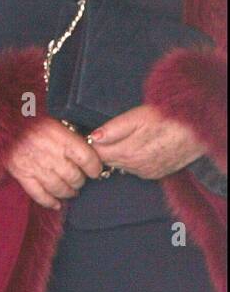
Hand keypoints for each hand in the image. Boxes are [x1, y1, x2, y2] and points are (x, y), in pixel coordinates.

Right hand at [7, 118, 103, 208]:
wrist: (0, 122)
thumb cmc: (28, 118)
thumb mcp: (53, 119)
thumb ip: (69, 133)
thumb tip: (87, 145)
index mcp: (62, 138)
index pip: (88, 159)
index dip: (95, 168)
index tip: (94, 170)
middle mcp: (51, 154)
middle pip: (75, 177)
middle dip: (80, 180)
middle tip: (79, 179)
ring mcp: (36, 167)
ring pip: (60, 188)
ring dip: (68, 192)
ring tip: (70, 191)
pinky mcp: (22, 175)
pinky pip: (39, 194)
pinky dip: (49, 201)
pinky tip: (56, 204)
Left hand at [89, 104, 204, 179]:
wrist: (199, 130)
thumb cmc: (169, 118)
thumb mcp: (137, 116)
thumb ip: (113, 129)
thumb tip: (93, 137)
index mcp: (128, 153)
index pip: (98, 154)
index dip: (92, 144)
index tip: (92, 135)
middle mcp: (136, 167)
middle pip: (108, 161)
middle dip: (104, 149)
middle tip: (109, 134)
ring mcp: (147, 172)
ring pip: (121, 165)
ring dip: (119, 154)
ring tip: (128, 138)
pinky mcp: (156, 174)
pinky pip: (135, 169)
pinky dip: (132, 159)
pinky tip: (140, 146)